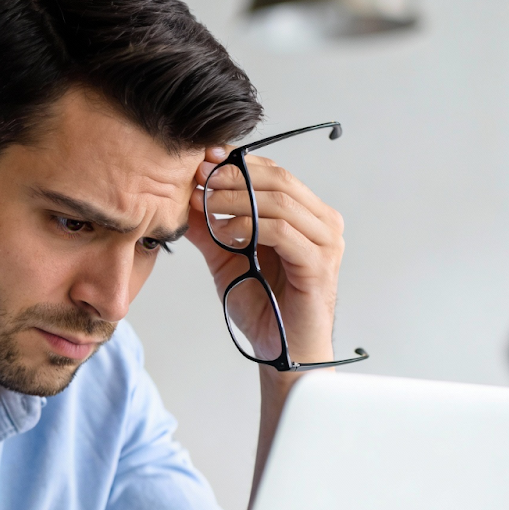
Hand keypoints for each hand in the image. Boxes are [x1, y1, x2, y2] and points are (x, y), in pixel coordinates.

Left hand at [188, 147, 344, 366]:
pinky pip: (282, 232)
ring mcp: (325, 242)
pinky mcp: (318, 264)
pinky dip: (248, 225)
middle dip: (234, 174)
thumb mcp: (226, 258)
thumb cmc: (263, 305)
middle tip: (199, 177)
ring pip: (280, 201)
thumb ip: (210, 228)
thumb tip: (183, 198)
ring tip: (204, 202)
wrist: (281, 350)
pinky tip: (224, 232)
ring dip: (235, 198)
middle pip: (279, 180)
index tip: (203, 159)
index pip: (274, 173)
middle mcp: (322, 223)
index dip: (238, 161)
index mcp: (306, 214)